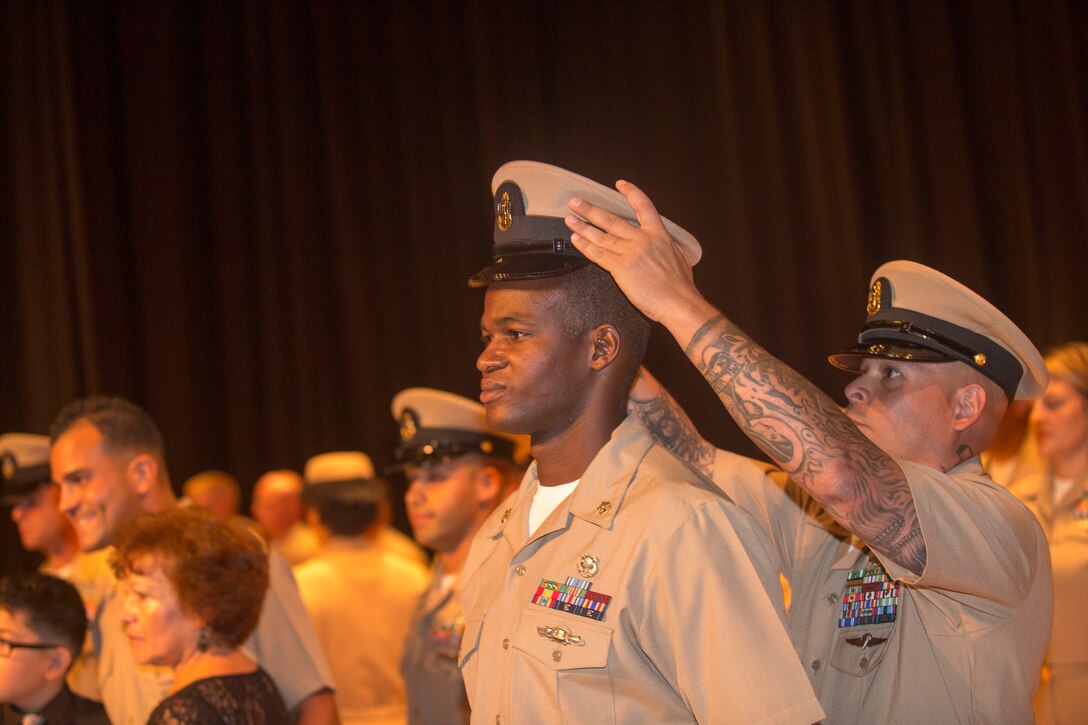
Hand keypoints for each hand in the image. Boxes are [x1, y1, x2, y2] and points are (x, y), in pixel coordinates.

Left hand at [565, 180, 704, 324]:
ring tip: (569, 219)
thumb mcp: (679, 255)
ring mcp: (630, 252)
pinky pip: (598, 254)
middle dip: (590, 209)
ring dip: (582, 226)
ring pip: (601, 235)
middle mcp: (642, 239)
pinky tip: (576, 239)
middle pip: (611, 219)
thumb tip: (660, 242)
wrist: (678, 302)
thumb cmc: (680, 285)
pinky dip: (585, 246)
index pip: (643, 206)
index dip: (630, 193)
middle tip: (576, 202)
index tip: (620, 184)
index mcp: (659, 234)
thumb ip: (665, 245)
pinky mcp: (620, 268)